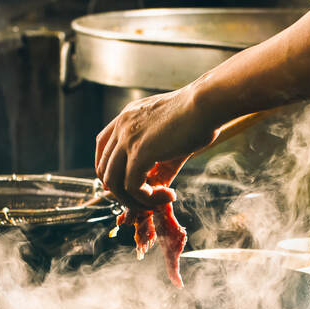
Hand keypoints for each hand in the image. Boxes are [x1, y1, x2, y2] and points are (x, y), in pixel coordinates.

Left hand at [95, 88, 219, 207]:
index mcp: (127, 117)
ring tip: (158, 202)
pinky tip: (168, 196)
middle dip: (121, 191)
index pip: (102, 146)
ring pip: (113, 183)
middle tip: (146, 200)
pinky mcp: (140, 153)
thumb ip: (160, 164)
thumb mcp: (171, 140)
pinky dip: (147, 199)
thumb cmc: (198, 116)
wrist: (207, 105)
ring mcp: (127, 139)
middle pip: (103, 168)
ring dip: (134, 200)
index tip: (123, 185)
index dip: (108, 170)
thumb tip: (159, 188)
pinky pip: (132, 187)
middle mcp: (122, 126)